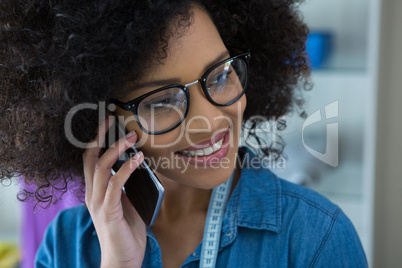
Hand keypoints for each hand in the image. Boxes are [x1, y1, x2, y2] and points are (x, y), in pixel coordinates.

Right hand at [83, 116, 145, 267]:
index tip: (107, 122)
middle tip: (112, 118)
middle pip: (90, 158)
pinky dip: (126, 169)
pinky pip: (115, 185)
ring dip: (117, 149)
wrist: (123, 259)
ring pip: (101, 167)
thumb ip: (127, 186)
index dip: (96, 139)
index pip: (91, 159)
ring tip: (132, 138)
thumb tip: (138, 165)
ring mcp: (98, 203)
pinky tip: (138, 159)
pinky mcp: (108, 212)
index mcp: (95, 191)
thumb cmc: (126, 231)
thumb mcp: (127, 203)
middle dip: (100, 135)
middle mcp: (92, 194)